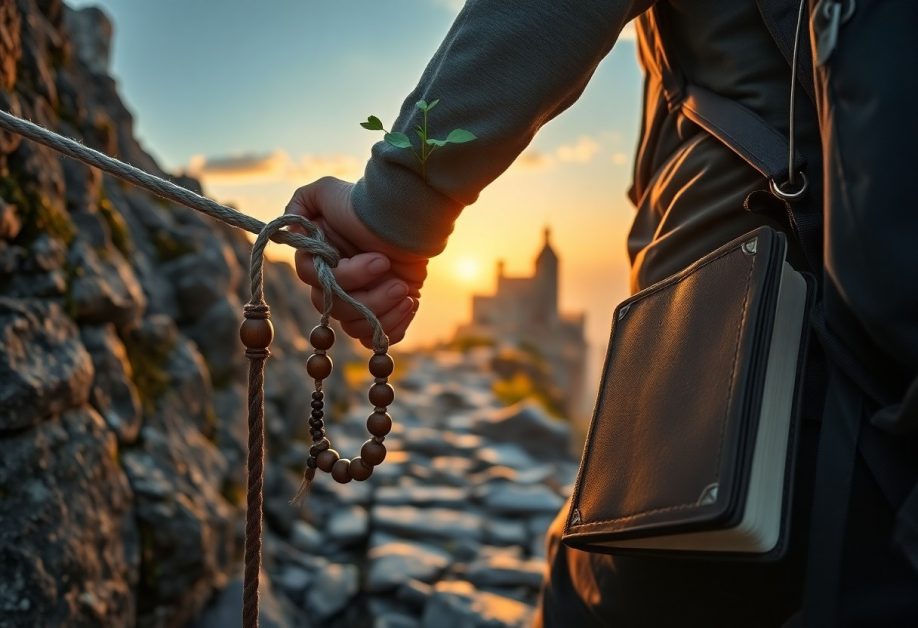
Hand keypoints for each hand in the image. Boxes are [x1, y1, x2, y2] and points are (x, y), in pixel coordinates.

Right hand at [285, 177, 428, 347]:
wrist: (411, 216)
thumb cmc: (369, 202)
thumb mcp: (328, 190)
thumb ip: (301, 203)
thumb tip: (290, 229)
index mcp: (320, 261)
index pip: (317, 283)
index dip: (348, 277)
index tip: (380, 261)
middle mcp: (335, 284)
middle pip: (338, 309)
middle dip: (371, 298)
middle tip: (398, 283)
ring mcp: (358, 300)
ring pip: (356, 327)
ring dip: (384, 311)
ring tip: (406, 293)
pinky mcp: (381, 313)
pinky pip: (377, 338)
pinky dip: (393, 327)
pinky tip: (410, 303)